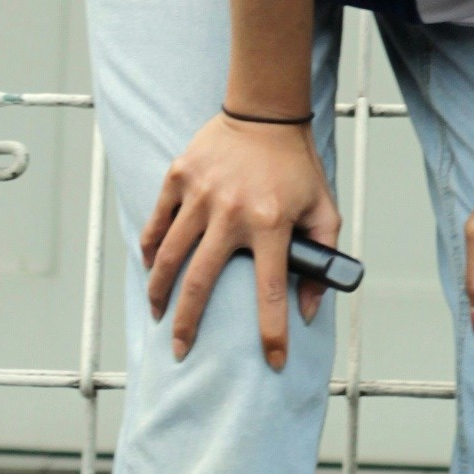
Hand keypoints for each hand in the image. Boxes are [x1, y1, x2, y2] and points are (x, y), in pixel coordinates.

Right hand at [140, 111, 337, 368]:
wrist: (266, 110)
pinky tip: (151, 267)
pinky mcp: (180, 176)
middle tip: (181, 351)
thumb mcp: (323, 207)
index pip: (271, 292)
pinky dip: (150, 248)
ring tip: (158, 314)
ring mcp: (201, 193)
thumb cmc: (296, 165)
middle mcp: (232, 211)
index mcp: (271, 222)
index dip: (273, 333)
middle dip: (187, 325)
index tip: (273, 363)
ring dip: (160, 291)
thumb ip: (322, 256)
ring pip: (169, 256)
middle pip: (200, 283)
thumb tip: (309, 309)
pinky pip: (157, 222)